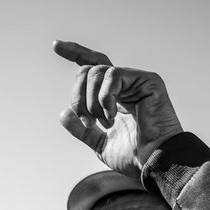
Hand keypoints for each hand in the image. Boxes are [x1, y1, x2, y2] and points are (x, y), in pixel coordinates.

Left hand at [53, 40, 183, 177]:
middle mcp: (126, 85)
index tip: (56, 46)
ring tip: (104, 122)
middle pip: (89, 70)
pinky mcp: (147, 80)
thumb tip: (64, 112)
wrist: (153, 163)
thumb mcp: (99, 142)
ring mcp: (137, 81)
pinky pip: (114, 75)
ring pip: (97, 72)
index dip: (75, 53)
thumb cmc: (134, 156)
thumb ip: (81, 128)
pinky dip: (105, 97)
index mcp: (115, 96)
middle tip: (87, 122)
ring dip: (91, 101)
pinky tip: (112, 115)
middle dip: (79, 97)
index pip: (93, 67)